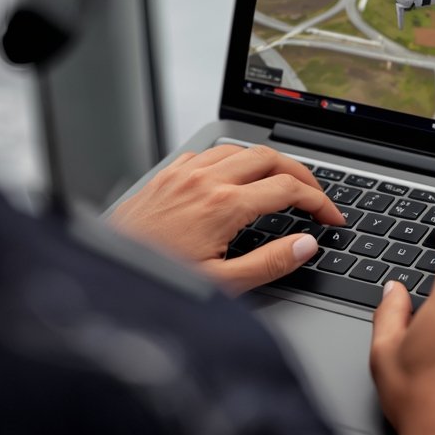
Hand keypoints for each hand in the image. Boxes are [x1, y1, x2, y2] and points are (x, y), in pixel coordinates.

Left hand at [109, 144, 343, 291]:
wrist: (102, 276)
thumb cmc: (155, 282)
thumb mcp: (221, 285)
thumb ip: (270, 263)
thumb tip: (306, 245)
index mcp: (224, 206)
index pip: (288, 189)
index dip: (319, 201)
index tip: (332, 217)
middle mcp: (205, 181)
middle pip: (270, 158)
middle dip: (301, 174)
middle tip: (316, 196)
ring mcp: (183, 174)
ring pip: (240, 149)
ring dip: (268, 162)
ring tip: (282, 182)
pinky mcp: (165, 176)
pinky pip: (207, 154)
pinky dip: (231, 160)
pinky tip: (233, 176)